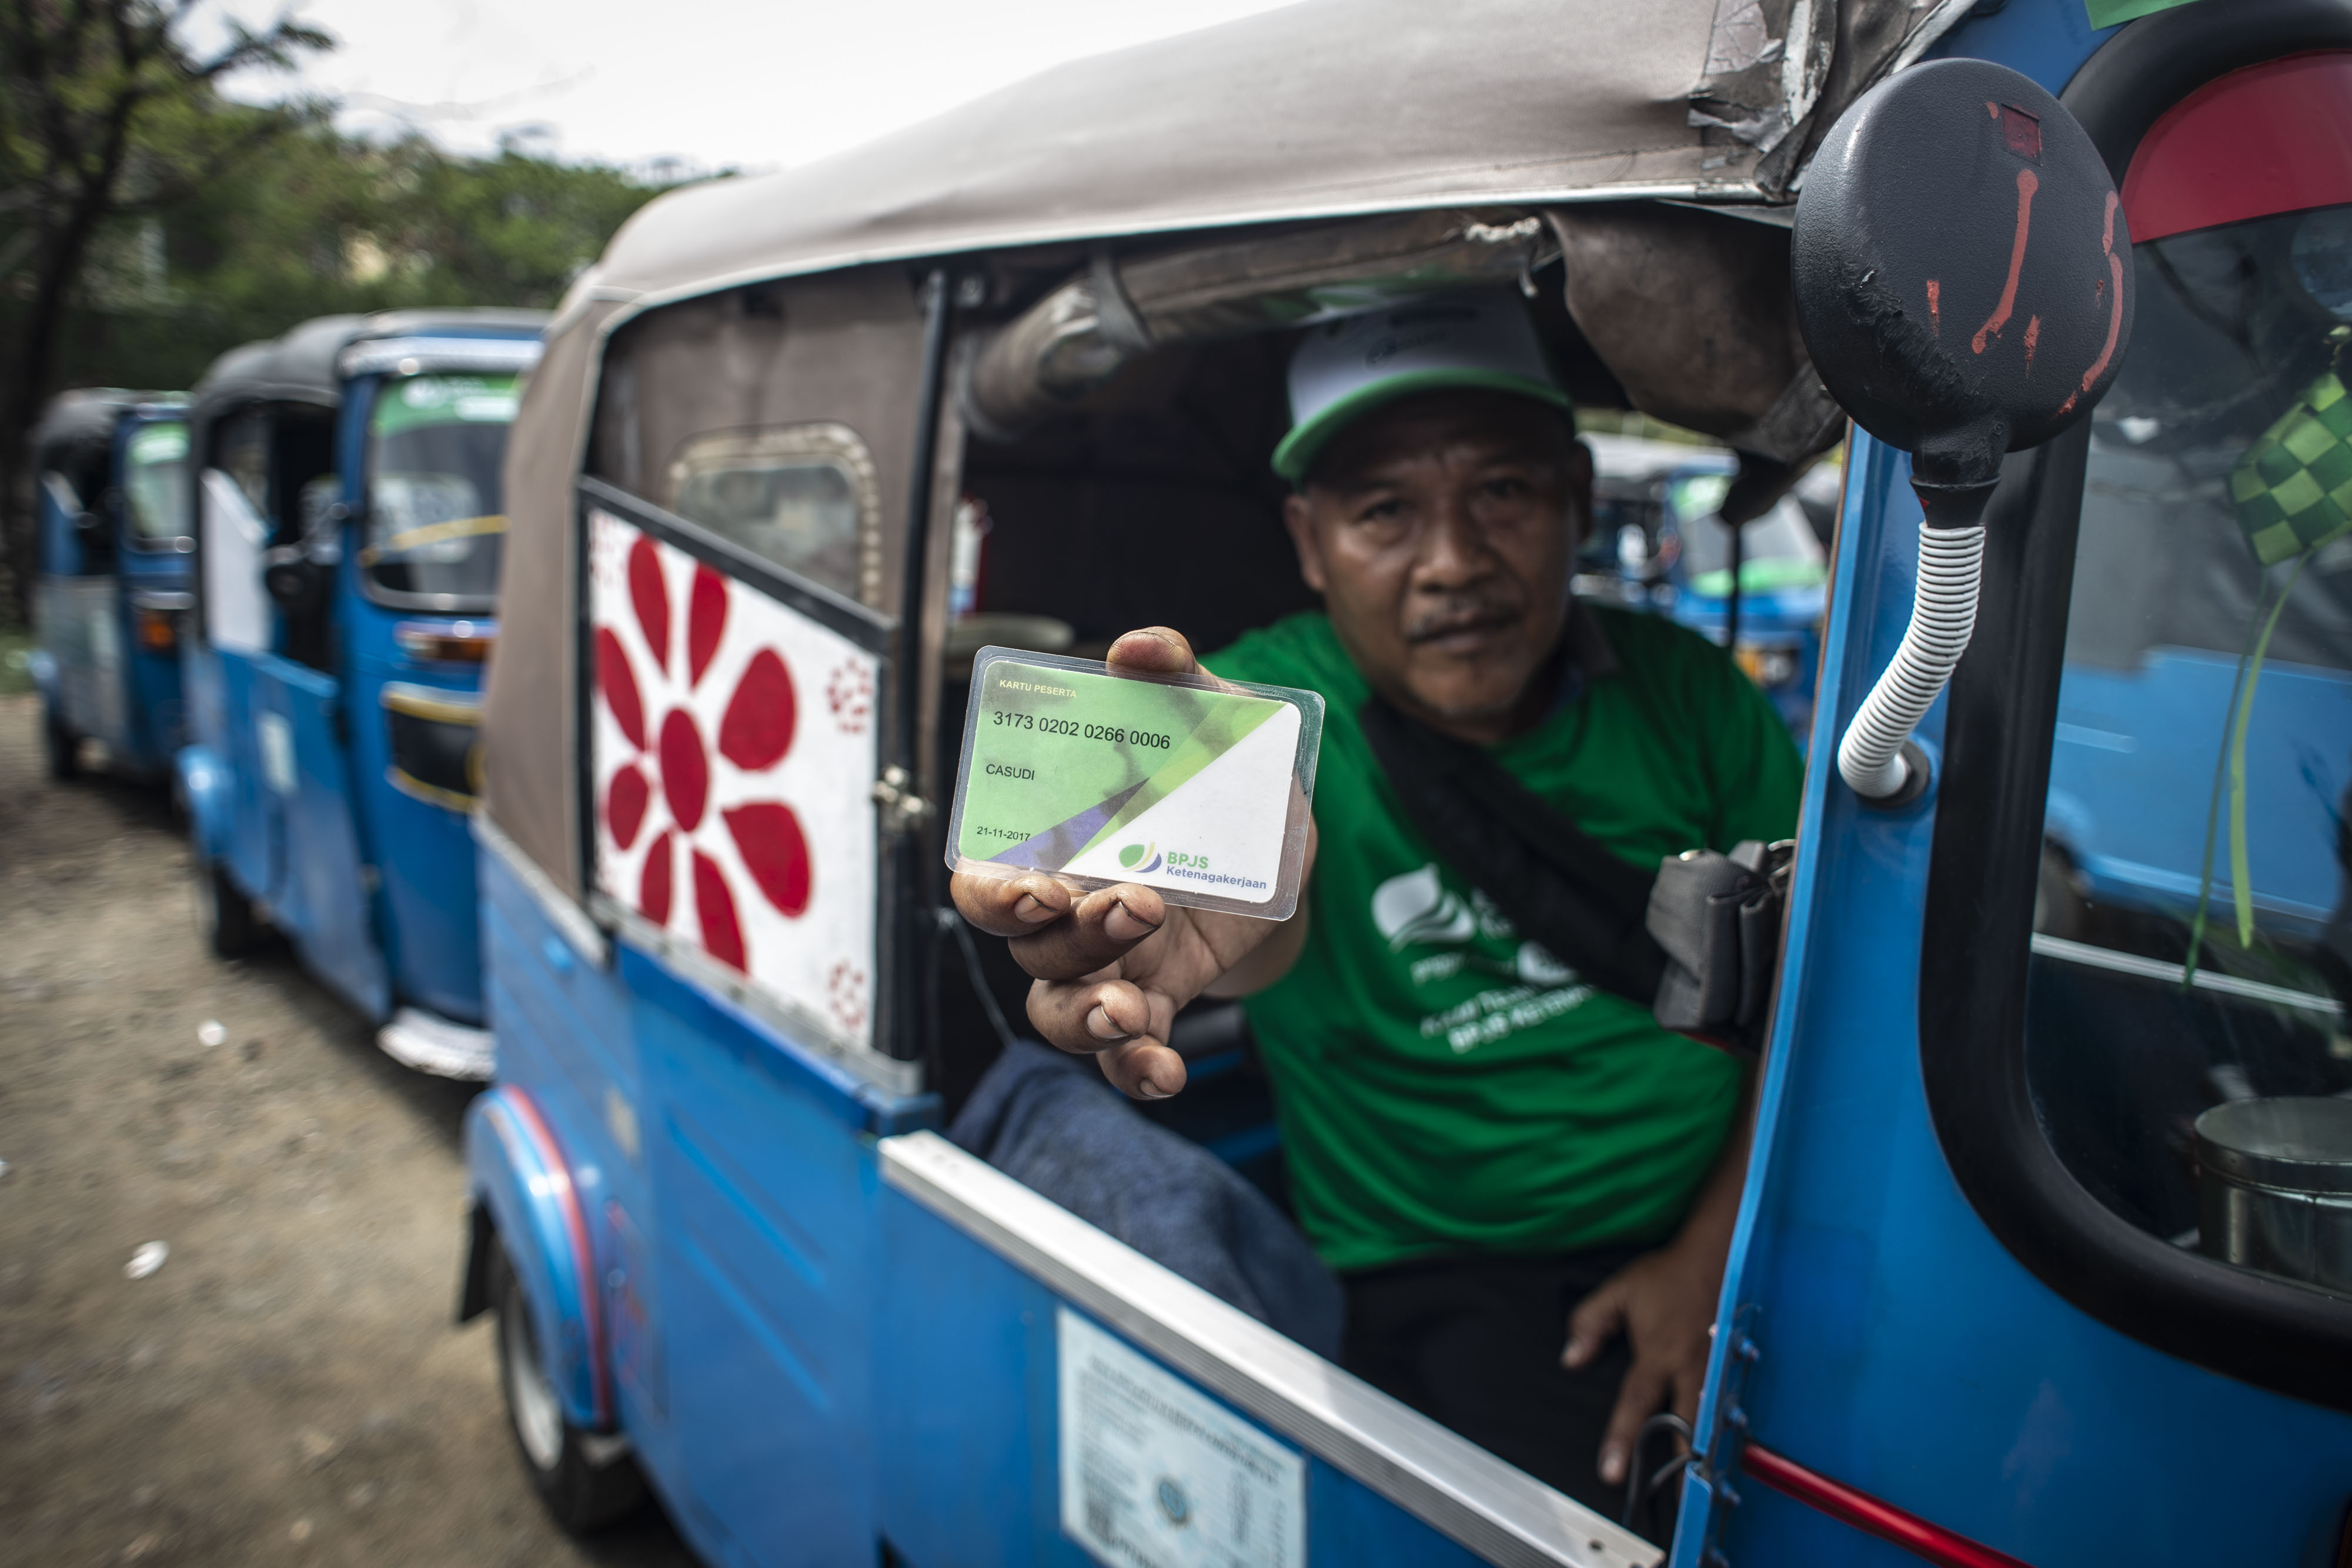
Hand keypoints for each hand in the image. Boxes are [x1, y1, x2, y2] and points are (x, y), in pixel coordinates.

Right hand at [950, 627, 1311, 1099]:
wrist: (1281, 835)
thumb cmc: (1220, 770)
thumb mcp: (1213, 720)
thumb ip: (1176, 676)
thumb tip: (1140, 647)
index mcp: (1053, 839)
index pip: (985, 876)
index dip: (996, 892)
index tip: (1041, 888)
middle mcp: (1063, 908)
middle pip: (1023, 946)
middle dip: (1058, 940)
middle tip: (1124, 909)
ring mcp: (1106, 962)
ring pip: (1057, 1009)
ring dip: (1086, 1016)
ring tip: (1132, 1010)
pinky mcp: (1156, 1000)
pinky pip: (1126, 1055)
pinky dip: (1136, 1071)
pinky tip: (1163, 1073)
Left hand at [1560, 1239, 1724, 1490]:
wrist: (1720, 1254)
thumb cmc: (1668, 1275)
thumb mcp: (1619, 1291)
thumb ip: (1590, 1323)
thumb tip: (1570, 1359)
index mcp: (1659, 1354)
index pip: (1635, 1404)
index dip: (1621, 1439)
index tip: (1611, 1471)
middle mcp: (1691, 1368)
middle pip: (1685, 1425)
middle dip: (1681, 1464)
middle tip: (1679, 1499)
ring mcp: (1718, 1369)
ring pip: (1713, 1420)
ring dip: (1708, 1452)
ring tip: (1705, 1486)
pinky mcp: (1736, 1365)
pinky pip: (1731, 1403)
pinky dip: (1729, 1428)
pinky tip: (1730, 1451)